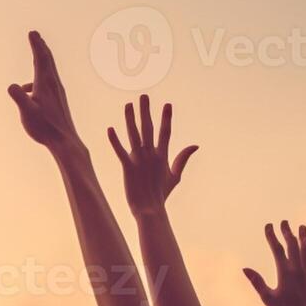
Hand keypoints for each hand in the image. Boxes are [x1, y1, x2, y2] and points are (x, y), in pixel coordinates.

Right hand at [8, 31, 82, 156]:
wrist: (64, 140)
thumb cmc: (45, 128)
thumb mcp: (27, 113)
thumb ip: (19, 98)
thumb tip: (11, 86)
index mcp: (45, 84)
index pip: (41, 59)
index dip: (36, 45)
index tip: (32, 33)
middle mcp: (54, 85)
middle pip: (48, 60)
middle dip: (41, 46)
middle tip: (36, 35)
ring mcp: (57, 92)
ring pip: (49, 70)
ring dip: (42, 60)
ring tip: (36, 54)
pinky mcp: (58, 100)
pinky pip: (47, 83)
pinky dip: (38, 78)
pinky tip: (28, 89)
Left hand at [107, 95, 199, 214]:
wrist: (150, 209)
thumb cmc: (161, 194)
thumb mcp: (175, 176)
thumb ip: (182, 159)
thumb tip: (195, 145)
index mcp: (162, 155)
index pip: (165, 132)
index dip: (166, 118)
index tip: (167, 104)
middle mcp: (151, 154)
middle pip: (148, 128)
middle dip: (146, 111)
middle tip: (143, 96)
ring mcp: (139, 160)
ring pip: (134, 135)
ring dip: (130, 119)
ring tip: (128, 105)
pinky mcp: (128, 167)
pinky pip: (120, 151)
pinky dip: (115, 140)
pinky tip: (110, 129)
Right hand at [245, 222, 305, 305]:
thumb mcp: (267, 297)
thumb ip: (257, 282)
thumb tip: (245, 269)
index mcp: (285, 272)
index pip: (277, 249)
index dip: (272, 236)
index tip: (268, 226)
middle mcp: (298, 270)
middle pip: (293, 246)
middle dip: (288, 233)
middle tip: (284, 222)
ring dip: (305, 238)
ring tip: (303, 228)